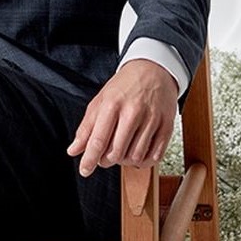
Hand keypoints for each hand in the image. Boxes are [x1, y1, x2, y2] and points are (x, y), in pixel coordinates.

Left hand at [67, 59, 177, 176]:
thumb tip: (74, 150)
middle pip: (116, 152)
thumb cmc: (124, 86)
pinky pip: (154, 156)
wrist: (153, 70)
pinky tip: (137, 152)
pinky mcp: (167, 126)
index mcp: (112, 104)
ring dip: (125, 161)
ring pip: (135, 156)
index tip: (85, 170)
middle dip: (107, 160)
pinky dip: (143, 161)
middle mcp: (133, 112)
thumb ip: (86, 127)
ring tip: (122, 151)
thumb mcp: (100, 101)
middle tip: (105, 155)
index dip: (90, 159)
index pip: (98, 139)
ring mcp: (152, 119)